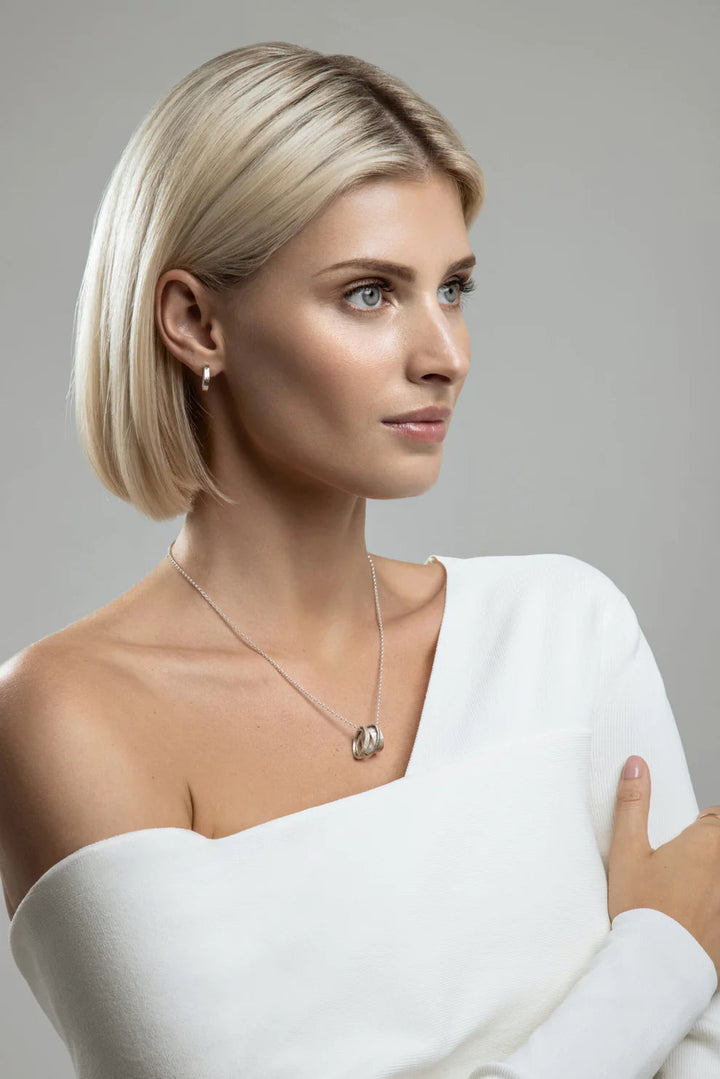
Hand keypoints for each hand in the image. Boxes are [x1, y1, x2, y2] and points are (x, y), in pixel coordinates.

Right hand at [608, 755, 719, 982]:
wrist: (657, 969)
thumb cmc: (642, 911)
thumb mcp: (627, 851)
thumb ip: (633, 803)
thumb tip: (636, 764)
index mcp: (707, 844)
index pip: (717, 817)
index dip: (700, 826)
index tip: (680, 841)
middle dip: (706, 854)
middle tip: (679, 870)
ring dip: (709, 881)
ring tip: (684, 897)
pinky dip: (713, 910)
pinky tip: (694, 923)